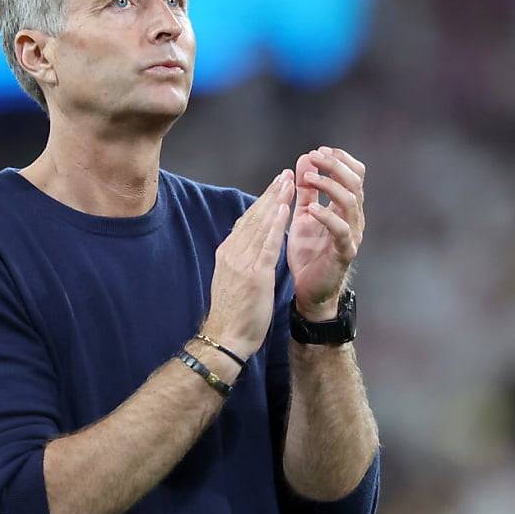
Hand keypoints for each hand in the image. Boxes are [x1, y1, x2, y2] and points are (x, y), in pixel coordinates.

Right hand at [203, 170, 294, 358]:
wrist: (225, 338)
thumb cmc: (232, 314)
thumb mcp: (232, 280)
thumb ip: (240, 260)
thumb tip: (249, 245)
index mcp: (227, 253)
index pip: (246, 221)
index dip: (262, 203)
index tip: (275, 188)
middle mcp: (232, 253)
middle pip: (254, 217)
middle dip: (271, 195)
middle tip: (285, 175)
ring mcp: (242, 262)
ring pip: (261, 224)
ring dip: (276, 201)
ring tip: (289, 183)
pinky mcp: (254, 274)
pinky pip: (267, 243)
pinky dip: (276, 224)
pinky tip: (285, 208)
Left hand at [288, 147, 365, 321]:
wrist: (309, 289)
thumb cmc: (308, 252)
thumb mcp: (303, 214)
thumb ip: (305, 189)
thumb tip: (304, 157)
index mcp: (345, 207)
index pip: (354, 174)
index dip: (340, 159)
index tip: (319, 150)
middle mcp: (354, 218)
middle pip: (355, 182)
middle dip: (334, 165)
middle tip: (314, 156)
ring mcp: (352, 234)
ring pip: (351, 202)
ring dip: (329, 185)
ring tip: (308, 177)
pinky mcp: (345, 252)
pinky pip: (341, 230)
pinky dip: (327, 216)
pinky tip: (311, 209)